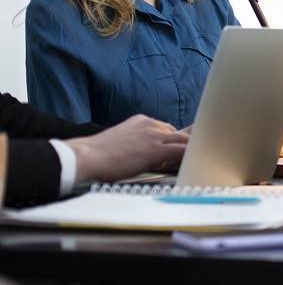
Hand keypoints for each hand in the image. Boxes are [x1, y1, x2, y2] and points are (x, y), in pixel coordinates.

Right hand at [67, 115, 188, 182]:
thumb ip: (136, 141)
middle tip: (187, 157)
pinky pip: (181, 151)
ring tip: (191, 161)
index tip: (174, 149)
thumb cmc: (99, 153)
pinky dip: (188, 157)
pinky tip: (190, 164)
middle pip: (177, 134)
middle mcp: (150, 124)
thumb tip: (142, 152)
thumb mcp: (122, 139)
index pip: (165, 129)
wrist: (88, 156)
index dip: (172, 141)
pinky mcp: (156, 148)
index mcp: (141, 121)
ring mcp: (154, 135)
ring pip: (183, 141)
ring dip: (188, 151)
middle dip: (182, 146)